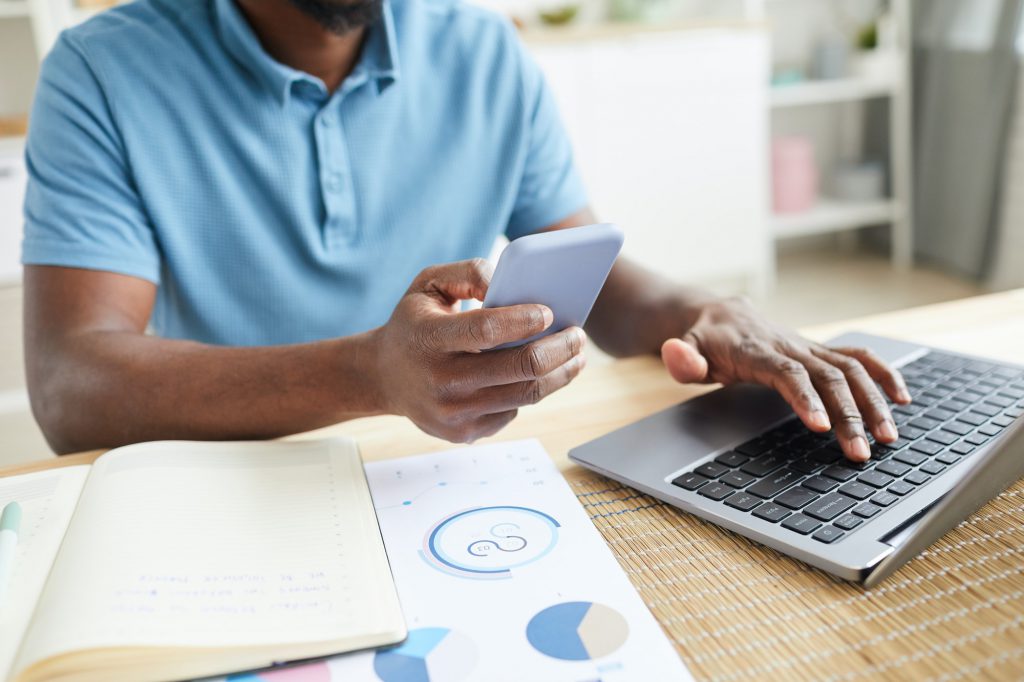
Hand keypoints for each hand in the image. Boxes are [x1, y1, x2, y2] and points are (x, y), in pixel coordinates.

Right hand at [372, 259, 586, 442]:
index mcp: (429, 338)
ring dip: (560, 374)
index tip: (550, 312)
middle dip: (559, 349)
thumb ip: (469, 274)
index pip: (486, 330)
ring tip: (576, 357)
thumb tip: (509, 284)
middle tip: (577, 336)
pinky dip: (531, 390)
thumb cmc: (415, 322)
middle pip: (519, 368)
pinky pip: (513, 411)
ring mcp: (452, 412)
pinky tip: (540, 375)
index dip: (524, 321)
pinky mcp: (464, 433)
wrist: (383, 376)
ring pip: (525, 394)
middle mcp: (440, 380)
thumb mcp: (429, 284)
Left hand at [659, 297, 910, 461]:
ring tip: (889, 437)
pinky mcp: (821, 351)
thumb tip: (675, 353)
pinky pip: (859, 358)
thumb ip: (681, 357)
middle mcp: (790, 346)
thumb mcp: (684, 348)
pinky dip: (884, 374)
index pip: (787, 372)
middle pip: (828, 376)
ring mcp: (809, 347)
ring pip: (850, 369)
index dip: (806, 397)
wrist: (719, 313)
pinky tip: (904, 400)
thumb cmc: (703, 339)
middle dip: (849, 413)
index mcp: (757, 350)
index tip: (821, 426)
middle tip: (861, 451)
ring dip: (874, 401)